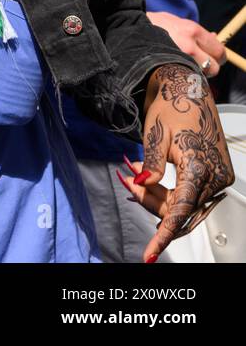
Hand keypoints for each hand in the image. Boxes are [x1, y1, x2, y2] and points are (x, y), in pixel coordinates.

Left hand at [117, 63, 234, 262]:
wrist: (187, 91)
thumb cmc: (171, 108)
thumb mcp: (154, 135)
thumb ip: (151, 164)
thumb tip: (142, 184)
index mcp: (200, 168)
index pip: (179, 213)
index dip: (162, 235)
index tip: (149, 253)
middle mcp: (215, 177)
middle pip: (180, 211)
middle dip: (150, 203)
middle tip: (127, 180)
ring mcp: (218, 177)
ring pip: (185, 205)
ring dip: (158, 197)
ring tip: (133, 172)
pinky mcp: (216, 175)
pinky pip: (191, 196)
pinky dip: (169, 191)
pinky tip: (149, 178)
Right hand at [147, 11, 225, 77]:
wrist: (128, 28)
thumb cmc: (152, 24)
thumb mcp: (175, 21)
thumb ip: (196, 31)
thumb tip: (214, 37)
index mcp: (192, 31)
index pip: (219, 51)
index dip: (218, 57)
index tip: (213, 58)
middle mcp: (188, 46)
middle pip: (213, 68)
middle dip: (208, 68)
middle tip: (198, 65)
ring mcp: (177, 59)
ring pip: (199, 76)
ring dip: (194, 74)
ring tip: (182, 67)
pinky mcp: (166, 70)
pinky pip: (184, 79)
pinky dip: (182, 78)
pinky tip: (173, 71)